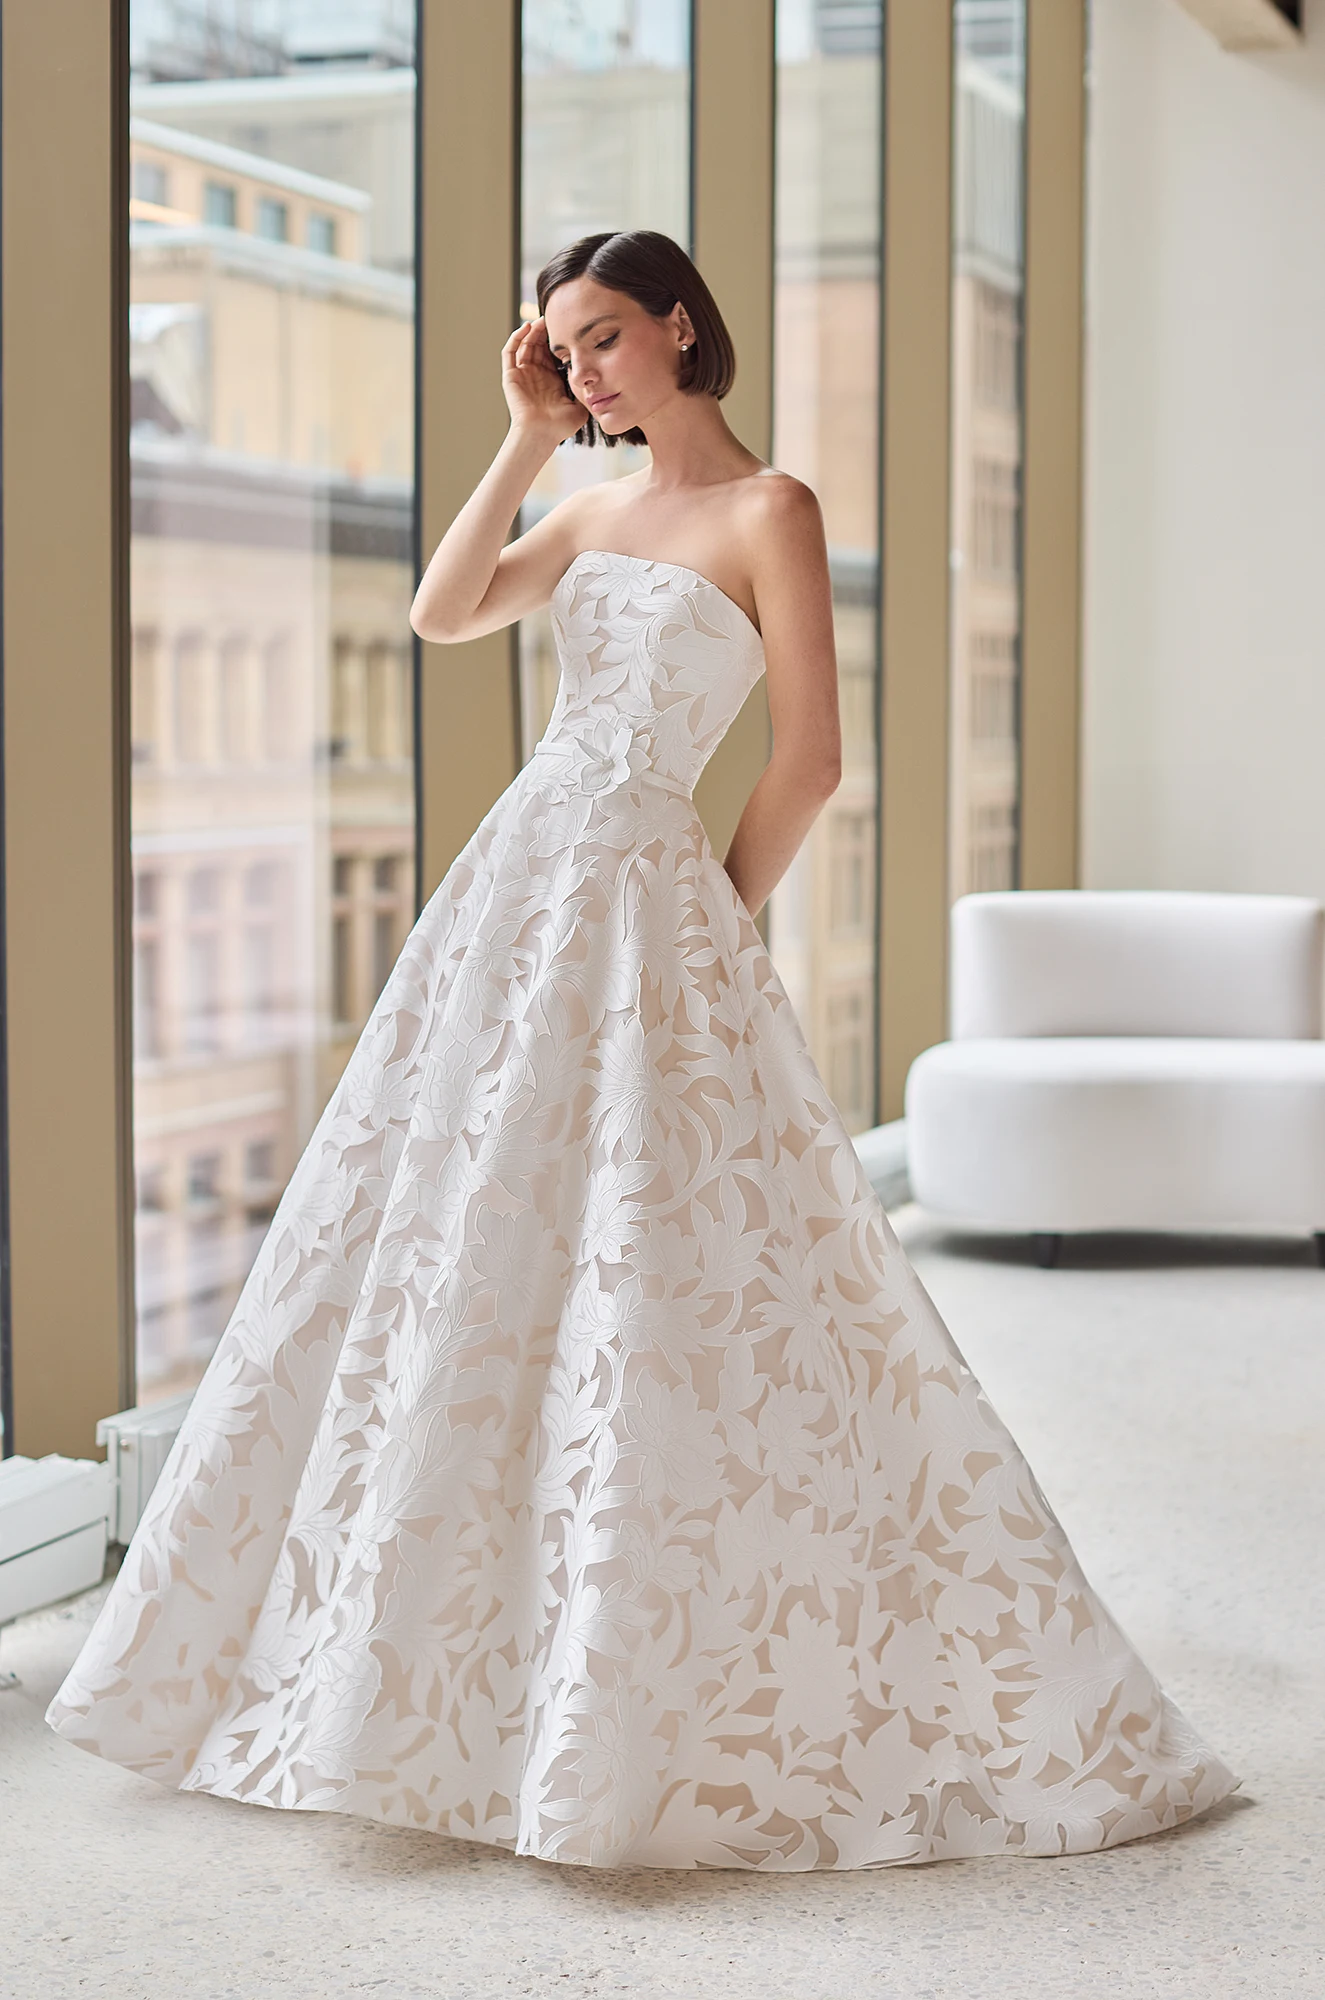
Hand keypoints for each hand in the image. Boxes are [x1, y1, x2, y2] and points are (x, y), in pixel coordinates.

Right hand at [502, 318, 585, 444]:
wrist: (542, 434)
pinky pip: (510, 351)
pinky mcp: (511, 376)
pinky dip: (516, 337)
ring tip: (543, 319)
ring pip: (525, 344)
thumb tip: (601, 380)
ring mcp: (522, 374)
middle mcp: (535, 374)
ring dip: (533, 330)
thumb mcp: (580, 404)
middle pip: (538, 344)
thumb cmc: (560, 426)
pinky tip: (527, 327)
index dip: (559, 338)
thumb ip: (587, 391)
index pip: (553, 352)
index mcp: (550, 379)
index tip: (569, 327)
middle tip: (556, 317)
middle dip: (546, 330)